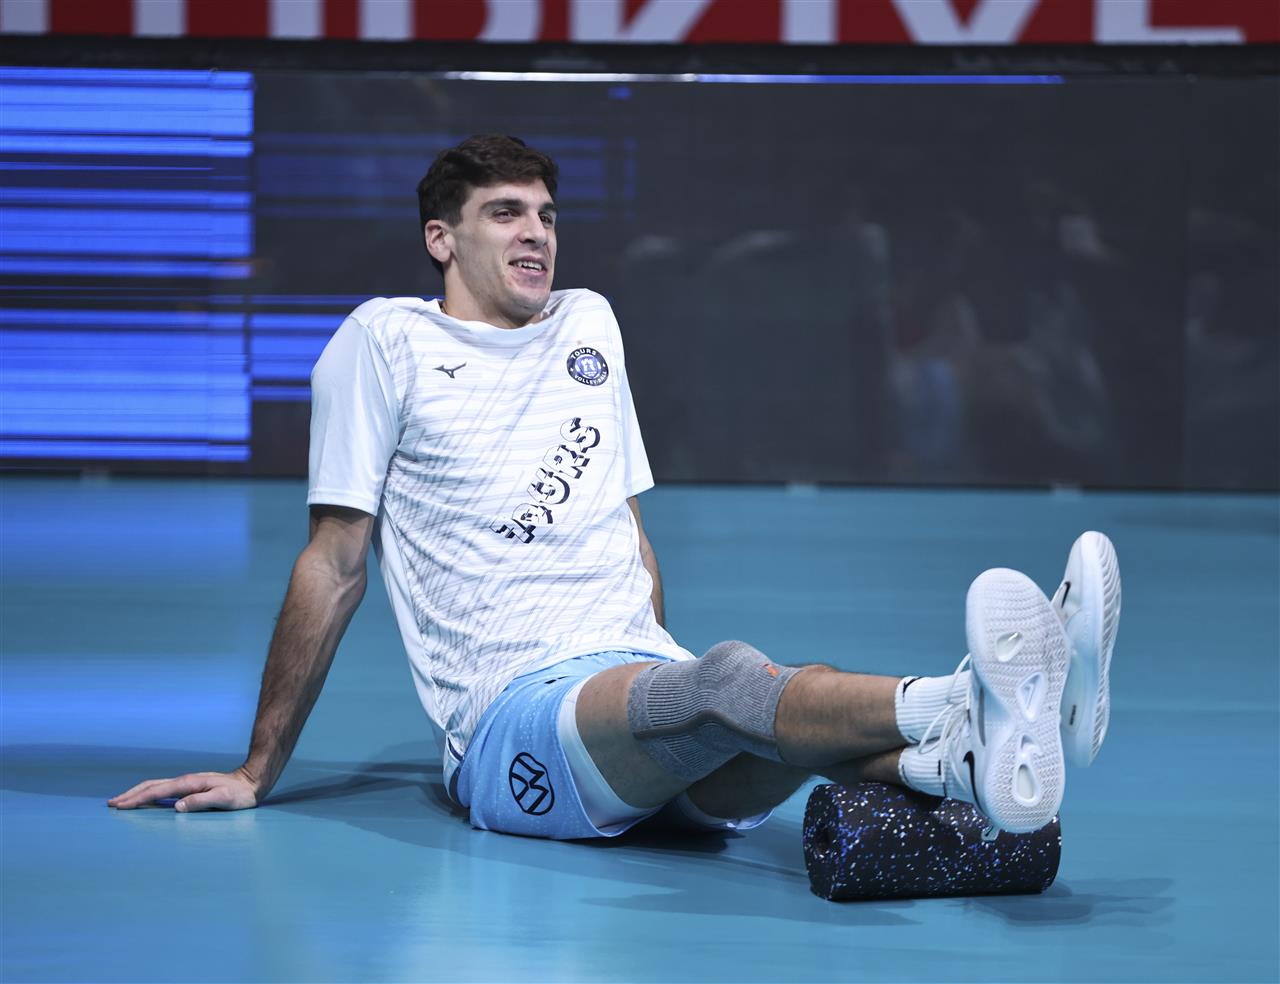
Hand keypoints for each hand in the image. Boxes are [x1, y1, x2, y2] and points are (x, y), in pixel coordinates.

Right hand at [108, 766, 260, 812]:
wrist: (252, 782)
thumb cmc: (239, 794)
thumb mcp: (223, 800)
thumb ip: (201, 802)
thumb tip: (177, 807)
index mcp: (189, 783)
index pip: (157, 792)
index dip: (137, 799)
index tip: (119, 806)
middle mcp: (185, 780)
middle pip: (151, 785)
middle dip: (130, 794)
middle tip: (111, 803)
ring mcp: (187, 782)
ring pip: (156, 785)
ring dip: (137, 792)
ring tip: (122, 801)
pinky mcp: (190, 786)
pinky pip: (163, 789)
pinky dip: (148, 793)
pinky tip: (145, 799)